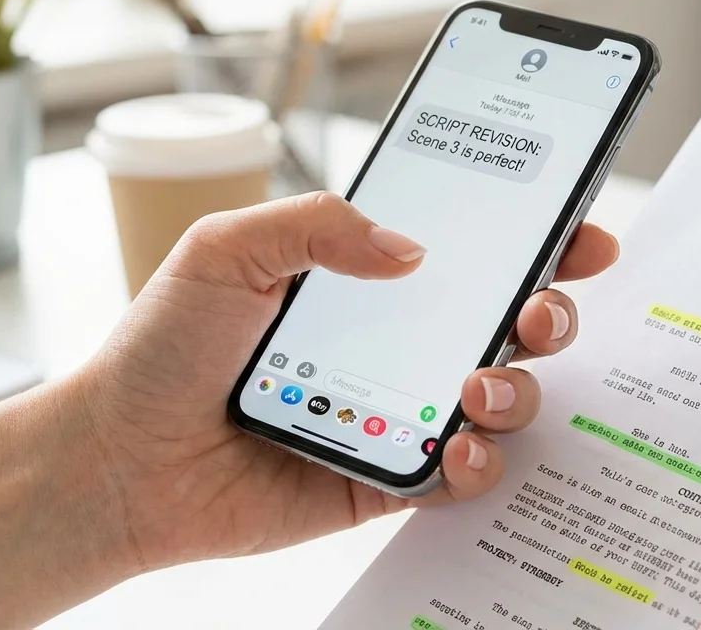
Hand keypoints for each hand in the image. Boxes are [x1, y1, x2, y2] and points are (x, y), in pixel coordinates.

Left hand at [71, 192, 618, 571]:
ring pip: (503, 399)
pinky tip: (456, 443)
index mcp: (369, 282)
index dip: (538, 242)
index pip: (474, 254)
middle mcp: (399, 344)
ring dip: (518, 387)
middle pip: (511, 325)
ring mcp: (401, 411)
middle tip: (539, 310)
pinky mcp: (390, 476)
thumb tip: (413, 250)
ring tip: (479, 383)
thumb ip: (319, 223)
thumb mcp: (227, 248)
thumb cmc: (163, 349)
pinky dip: (480, 461)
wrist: (120, 457)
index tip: (581, 234)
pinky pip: (464, 474)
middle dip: (552, 312)